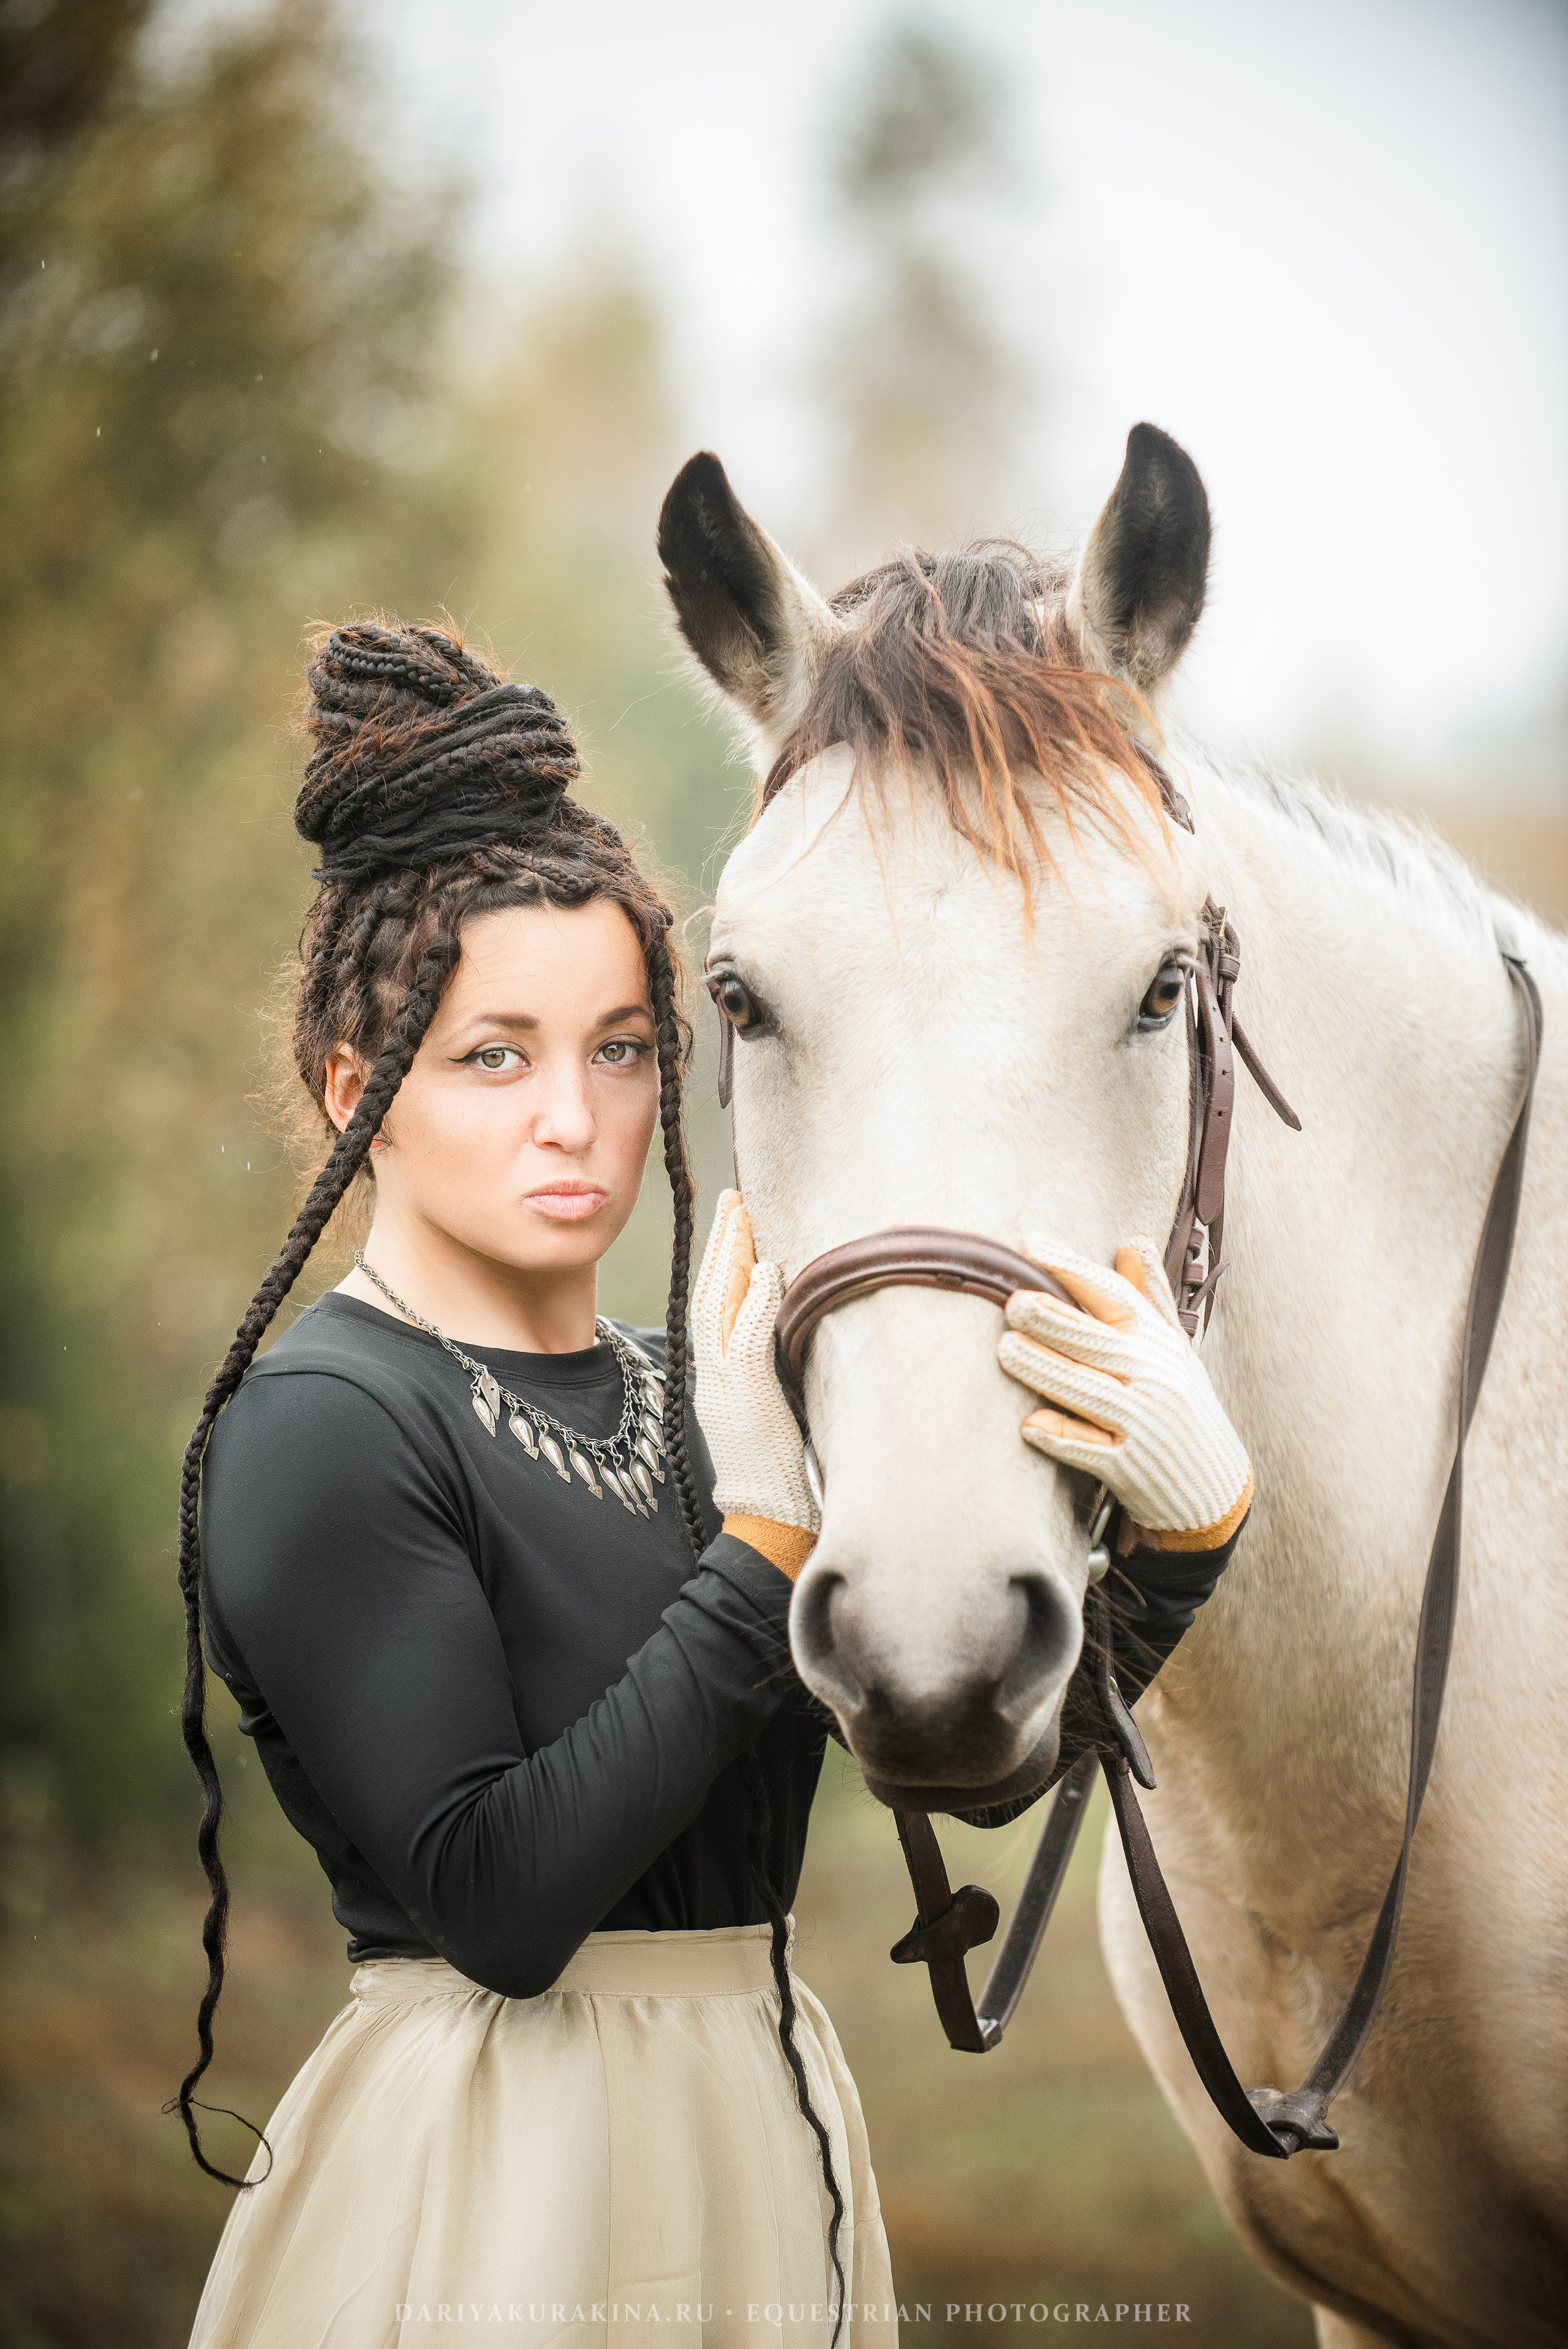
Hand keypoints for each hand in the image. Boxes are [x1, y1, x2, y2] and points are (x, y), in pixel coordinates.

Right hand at [692, 1190, 818, 1579]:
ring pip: (720, 1306)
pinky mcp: (745, 1396)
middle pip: (710, 1294)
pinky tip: (769, 1269)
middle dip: (721, 1244)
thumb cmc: (777, 1472)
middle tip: (731, 1201)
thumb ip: (766, 1370)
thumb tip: (784, 1331)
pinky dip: (757, 1302)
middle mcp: (712, 1374)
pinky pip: (747, 1337)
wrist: (767, 1517)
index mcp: (716, 1376)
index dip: (722, 1262)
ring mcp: (724, 1383)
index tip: (733, 1223)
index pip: (713, 1306)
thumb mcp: (767, 1412)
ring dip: (732, 1258)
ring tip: (741, 1216)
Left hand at [997, 1236, 1252, 1549]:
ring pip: (1089, 1392)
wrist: (1216, 1488)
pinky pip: (1091, 1451)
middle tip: (1013, 1301)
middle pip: (1097, 1341)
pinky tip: (1031, 1424)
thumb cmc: (1183, 1406)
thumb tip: (1130, 1244)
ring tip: (1006, 1349)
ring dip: (1047, 1371)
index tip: (1033, 1246)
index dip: (1074, 1270)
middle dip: (1054, 1320)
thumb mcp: (1175, 1350)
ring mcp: (1144, 1424)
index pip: (1115, 1296)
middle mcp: (1154, 1379)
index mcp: (1159, 1343)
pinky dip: (1063, 1438)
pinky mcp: (1130, 1468)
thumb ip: (1149, 1298)